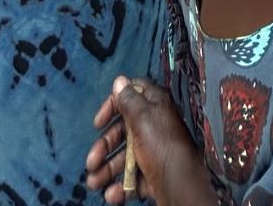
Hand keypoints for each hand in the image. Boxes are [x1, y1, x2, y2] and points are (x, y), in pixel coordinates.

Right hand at [86, 77, 213, 205]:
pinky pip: (132, 177)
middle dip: (104, 147)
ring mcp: (152, 152)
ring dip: (106, 170)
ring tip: (94, 183)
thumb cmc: (160, 144)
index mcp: (154, 106)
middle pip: (122, 131)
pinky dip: (120, 186)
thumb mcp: (143, 118)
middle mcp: (153, 126)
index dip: (112, 106)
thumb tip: (119, 80)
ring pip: (124, 157)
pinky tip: (112, 194)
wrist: (180, 185)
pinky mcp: (152, 174)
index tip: (98, 123)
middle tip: (91, 162)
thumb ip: (129, 100)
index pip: (130, 96)